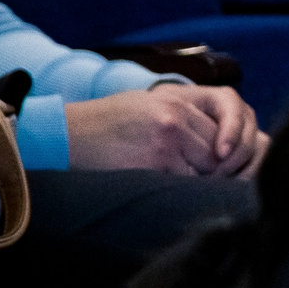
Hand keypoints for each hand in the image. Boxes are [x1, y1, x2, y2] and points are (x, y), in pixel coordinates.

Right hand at [65, 86, 265, 177]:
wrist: (68, 135)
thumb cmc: (108, 125)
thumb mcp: (148, 105)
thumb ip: (184, 118)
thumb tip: (221, 145)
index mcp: (176, 98)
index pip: (220, 129)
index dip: (220, 152)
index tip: (214, 166)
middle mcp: (176, 115)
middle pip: (219, 150)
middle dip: (212, 169)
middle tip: (193, 177)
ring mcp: (169, 137)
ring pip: (208, 169)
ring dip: (197, 180)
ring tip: (172, 179)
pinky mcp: (159, 161)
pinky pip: (187, 183)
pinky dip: (179, 189)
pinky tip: (159, 185)